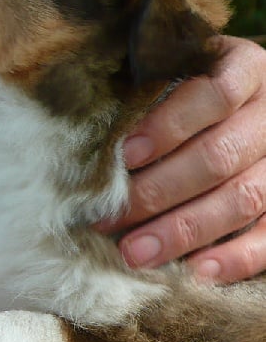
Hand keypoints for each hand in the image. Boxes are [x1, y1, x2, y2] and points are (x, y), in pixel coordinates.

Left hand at [98, 36, 265, 283]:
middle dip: (159, 191)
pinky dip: (237, 257)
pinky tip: (197, 273)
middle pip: (220, 155)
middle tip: (109, 217)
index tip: (124, 155)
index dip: (169, 126)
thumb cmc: (192, 87)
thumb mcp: (178, 70)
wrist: (248, 102)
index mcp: (245, 68)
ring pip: (244, 198)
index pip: (213, 95)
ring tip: (135, 253)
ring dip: (185, 230)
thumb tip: (94, 139)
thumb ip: (150, 90)